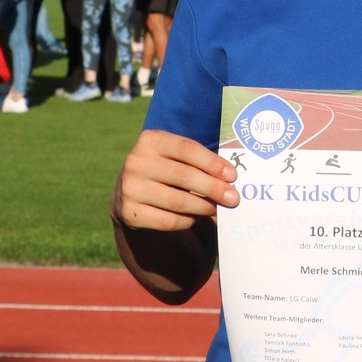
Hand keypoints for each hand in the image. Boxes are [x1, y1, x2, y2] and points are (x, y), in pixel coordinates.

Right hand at [111, 129, 238, 231]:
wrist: (129, 191)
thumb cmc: (164, 169)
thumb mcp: (174, 156)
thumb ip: (198, 162)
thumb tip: (229, 180)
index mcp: (150, 140)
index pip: (187, 149)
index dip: (212, 163)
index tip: (232, 176)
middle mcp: (136, 162)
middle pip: (184, 176)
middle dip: (213, 188)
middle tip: (233, 198)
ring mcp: (130, 188)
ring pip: (177, 201)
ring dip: (203, 206)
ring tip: (216, 208)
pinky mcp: (129, 212)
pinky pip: (168, 221)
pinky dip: (187, 220)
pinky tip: (195, 217)